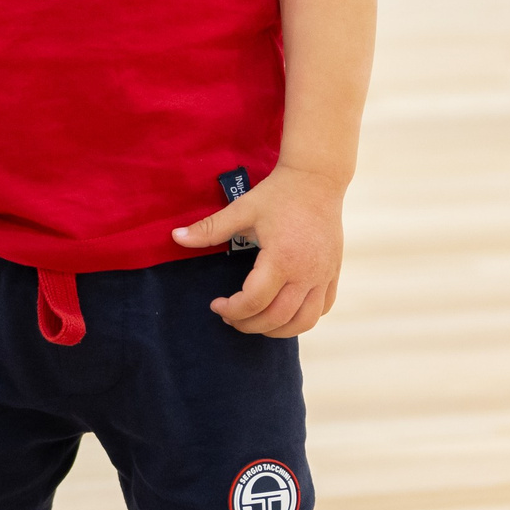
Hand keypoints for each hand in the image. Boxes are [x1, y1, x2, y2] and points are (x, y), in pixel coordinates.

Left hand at [171, 168, 343, 337]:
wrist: (318, 179)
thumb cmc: (278, 194)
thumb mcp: (242, 209)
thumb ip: (209, 229)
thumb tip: (175, 237)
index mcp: (282, 258)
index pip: (254, 301)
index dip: (231, 310)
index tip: (216, 305)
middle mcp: (307, 272)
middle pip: (277, 318)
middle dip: (249, 325)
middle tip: (231, 318)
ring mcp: (324, 275)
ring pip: (304, 322)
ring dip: (277, 330)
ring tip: (255, 321)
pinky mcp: (334, 273)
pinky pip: (323, 308)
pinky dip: (303, 319)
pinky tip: (284, 312)